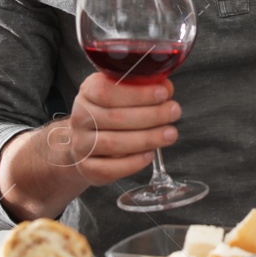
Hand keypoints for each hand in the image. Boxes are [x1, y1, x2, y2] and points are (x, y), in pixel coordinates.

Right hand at [43, 72, 181, 187]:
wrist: (86, 142)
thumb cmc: (110, 112)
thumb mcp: (122, 93)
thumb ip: (142, 88)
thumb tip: (165, 88)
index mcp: (88, 92)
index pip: (107, 91)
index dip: (137, 93)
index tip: (163, 93)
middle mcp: (80, 117)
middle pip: (115, 117)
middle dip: (151, 115)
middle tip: (174, 112)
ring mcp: (81, 144)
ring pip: (113, 144)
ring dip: (146, 139)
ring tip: (170, 134)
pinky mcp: (87, 168)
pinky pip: (109, 168)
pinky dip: (132, 163)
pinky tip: (149, 155)